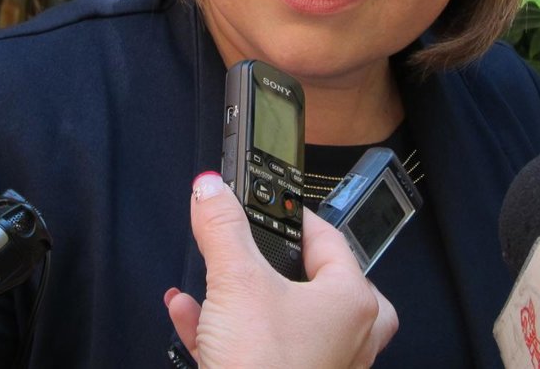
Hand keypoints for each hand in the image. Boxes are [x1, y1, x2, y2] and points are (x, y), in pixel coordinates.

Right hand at [166, 172, 397, 368]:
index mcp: (352, 303)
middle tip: (269, 252)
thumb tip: (210, 188)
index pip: (330, 240)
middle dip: (288, 267)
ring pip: (285, 321)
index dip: (293, 215)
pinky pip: (256, 350)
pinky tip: (187, 314)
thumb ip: (222, 228)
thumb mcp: (235, 281)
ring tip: (209, 279)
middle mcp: (346, 339)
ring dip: (240, 296)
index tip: (265, 202)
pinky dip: (223, 329)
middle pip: (327, 287)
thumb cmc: (264, 368)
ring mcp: (319, 368)